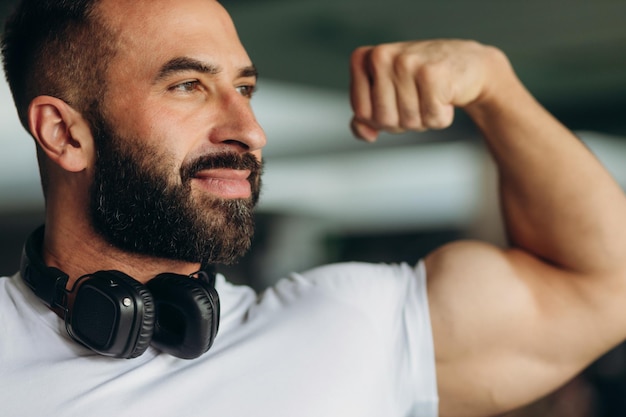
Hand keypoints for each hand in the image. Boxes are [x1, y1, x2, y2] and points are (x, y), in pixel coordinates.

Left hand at [349, 39, 501, 140]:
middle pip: (384, 120)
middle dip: (403, 121)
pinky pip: (431, 119)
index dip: (380, 119)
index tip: (395, 101)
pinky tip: (446, 96)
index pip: (361, 112)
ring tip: (432, 96)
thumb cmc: (423, 81)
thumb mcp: (388, 94)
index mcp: (366, 58)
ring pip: (408, 121)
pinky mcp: (433, 73)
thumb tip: (366, 134)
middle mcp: (382, 56)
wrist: (468, 64)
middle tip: (417, 99)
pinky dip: (442, 117)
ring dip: (424, 119)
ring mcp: (407, 63)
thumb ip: (367, 114)